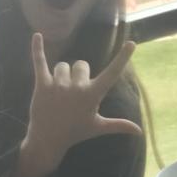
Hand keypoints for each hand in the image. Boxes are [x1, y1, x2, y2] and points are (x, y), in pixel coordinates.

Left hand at [11, 34, 140, 176]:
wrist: (47, 140)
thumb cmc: (75, 132)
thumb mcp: (98, 127)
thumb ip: (119, 125)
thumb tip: (139, 131)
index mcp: (92, 95)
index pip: (112, 73)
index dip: (122, 58)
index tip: (131, 44)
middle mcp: (76, 87)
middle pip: (81, 65)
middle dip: (79, 75)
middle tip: (73, 94)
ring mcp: (58, 85)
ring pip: (62, 66)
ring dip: (62, 75)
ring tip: (59, 93)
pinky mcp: (41, 85)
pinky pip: (39, 62)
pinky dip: (37, 49)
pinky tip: (37, 35)